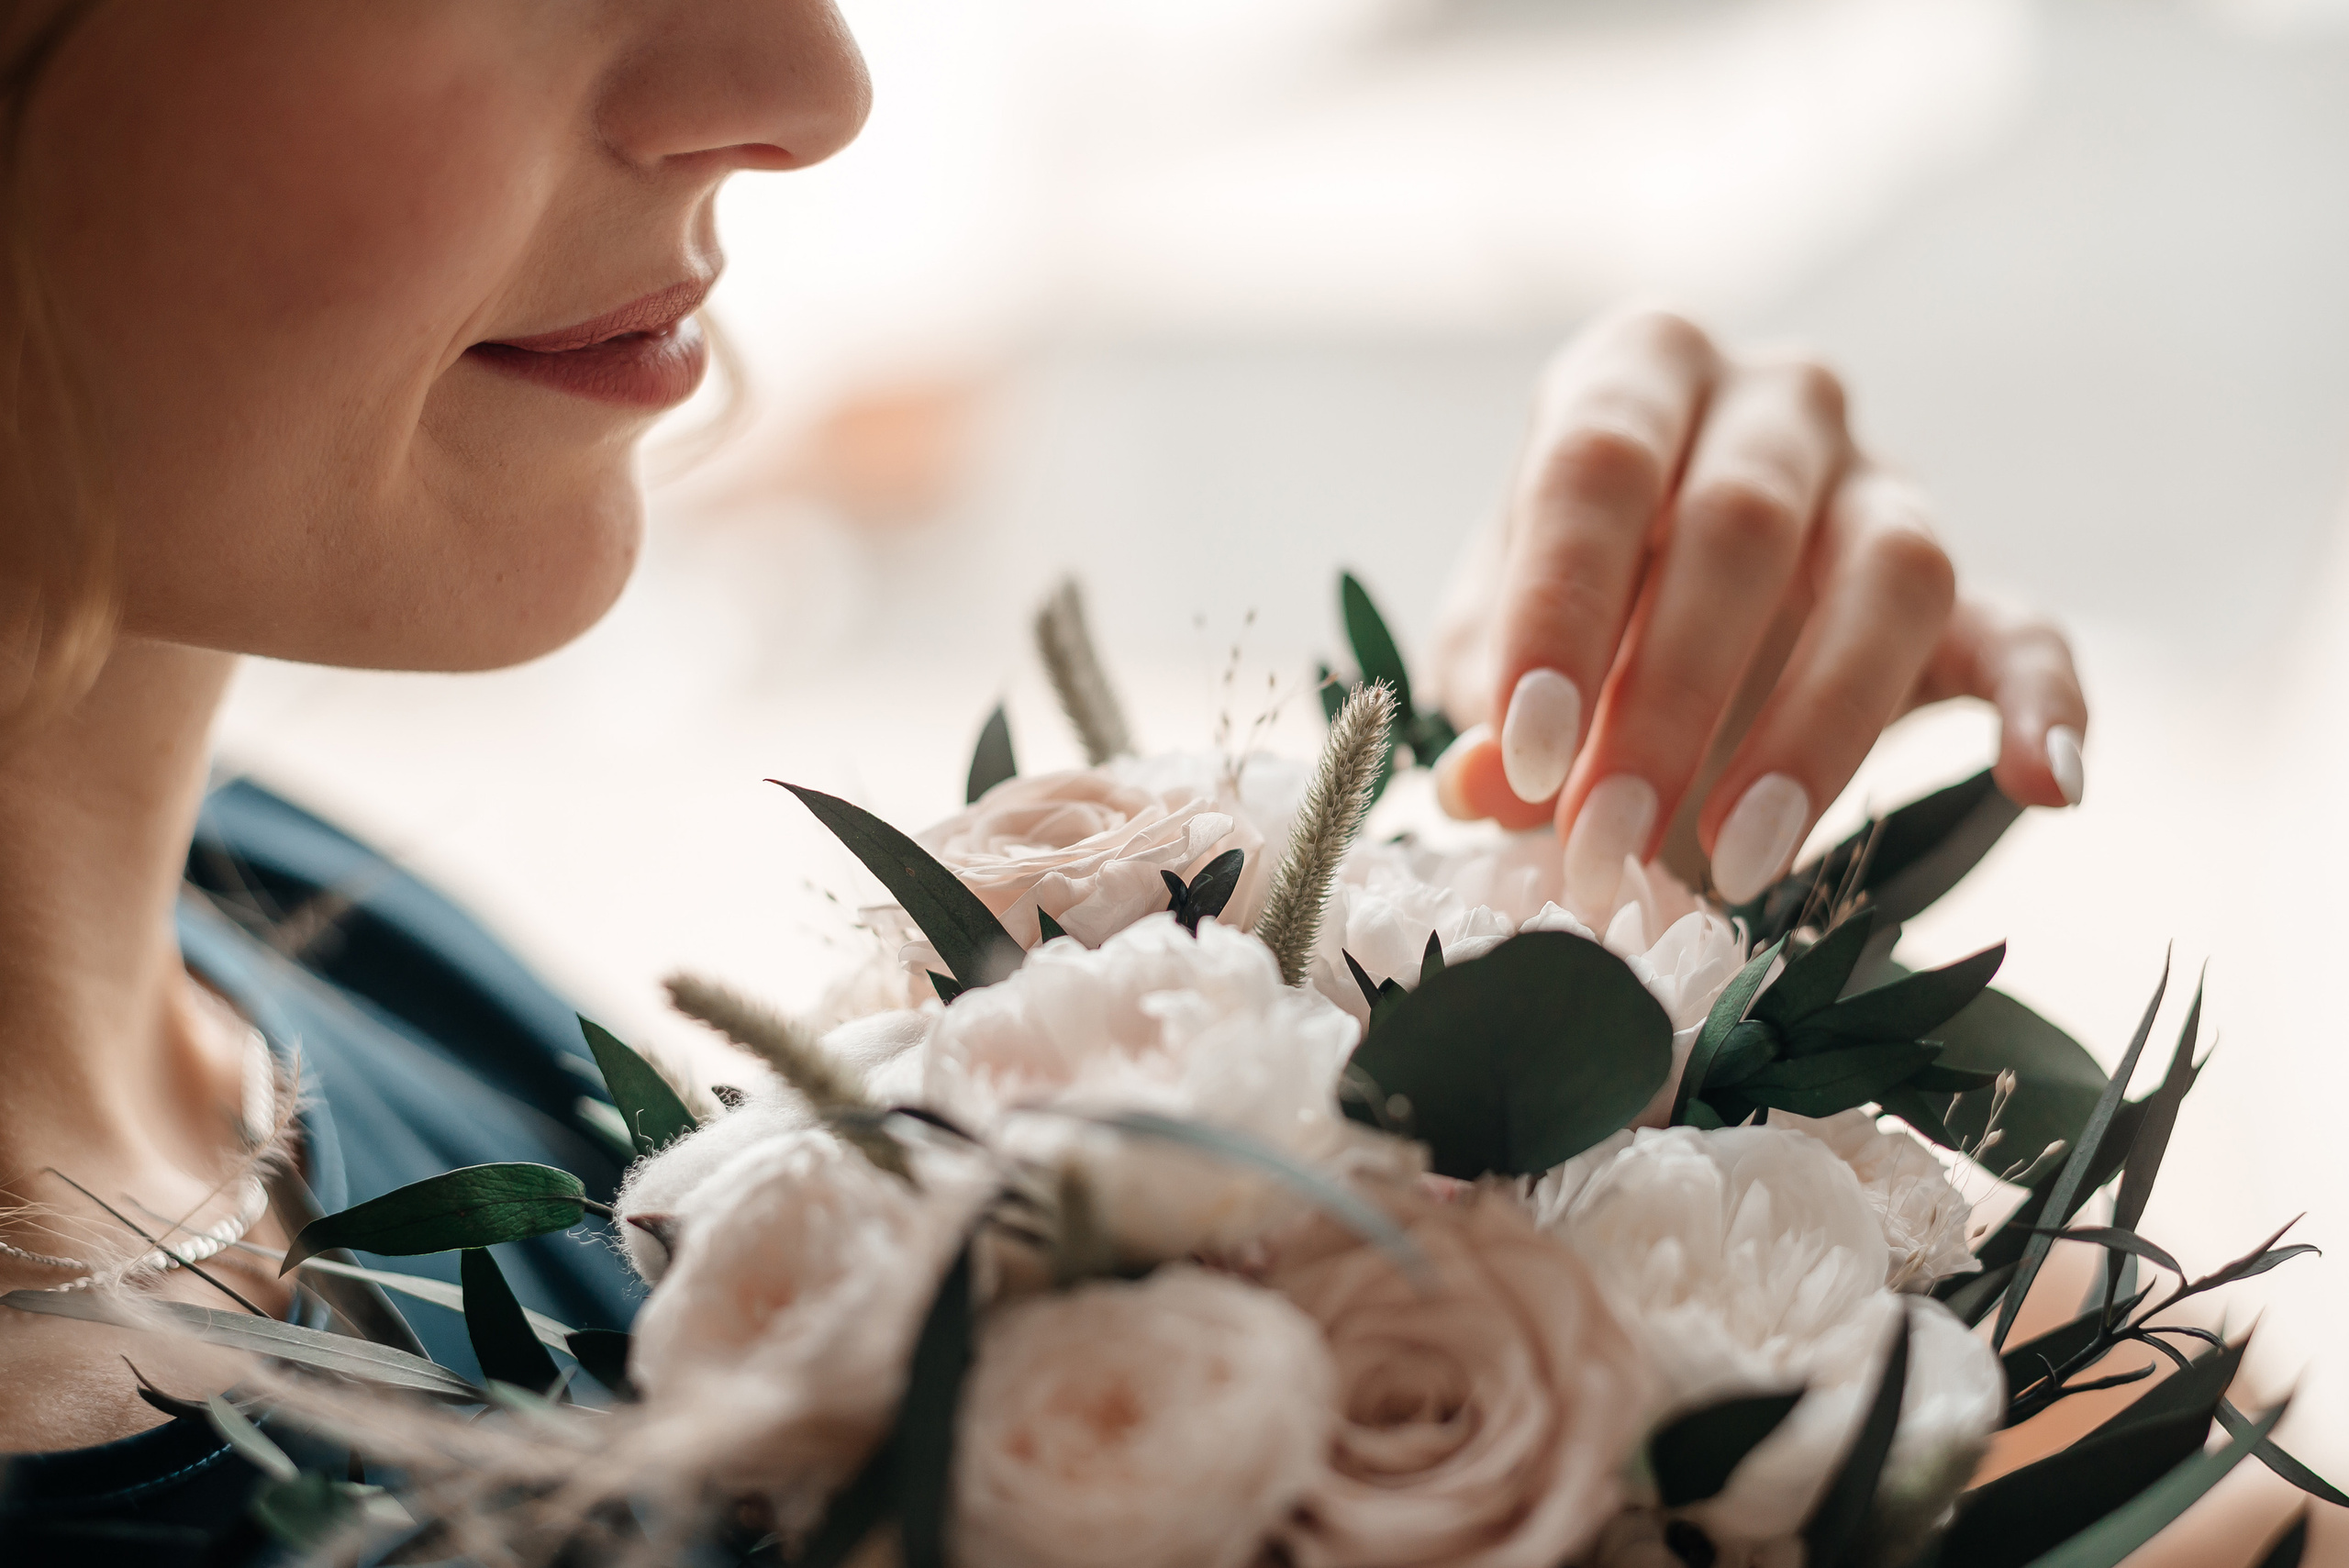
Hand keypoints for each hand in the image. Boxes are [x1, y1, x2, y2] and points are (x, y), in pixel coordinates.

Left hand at [1425, 305, 2086, 910]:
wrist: (1660, 622)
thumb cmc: (1566, 612)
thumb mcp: (1495, 645)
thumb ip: (1489, 700)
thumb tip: (1487, 786)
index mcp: (1638, 372)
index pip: (1599, 464)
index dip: (1561, 610)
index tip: (1531, 755)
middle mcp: (1774, 403)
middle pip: (1743, 523)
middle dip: (1670, 698)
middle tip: (1610, 838)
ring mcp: (1884, 486)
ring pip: (1890, 573)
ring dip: (1815, 729)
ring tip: (1744, 858)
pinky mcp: (1971, 588)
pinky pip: (2030, 633)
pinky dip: (2046, 705)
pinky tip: (2048, 785)